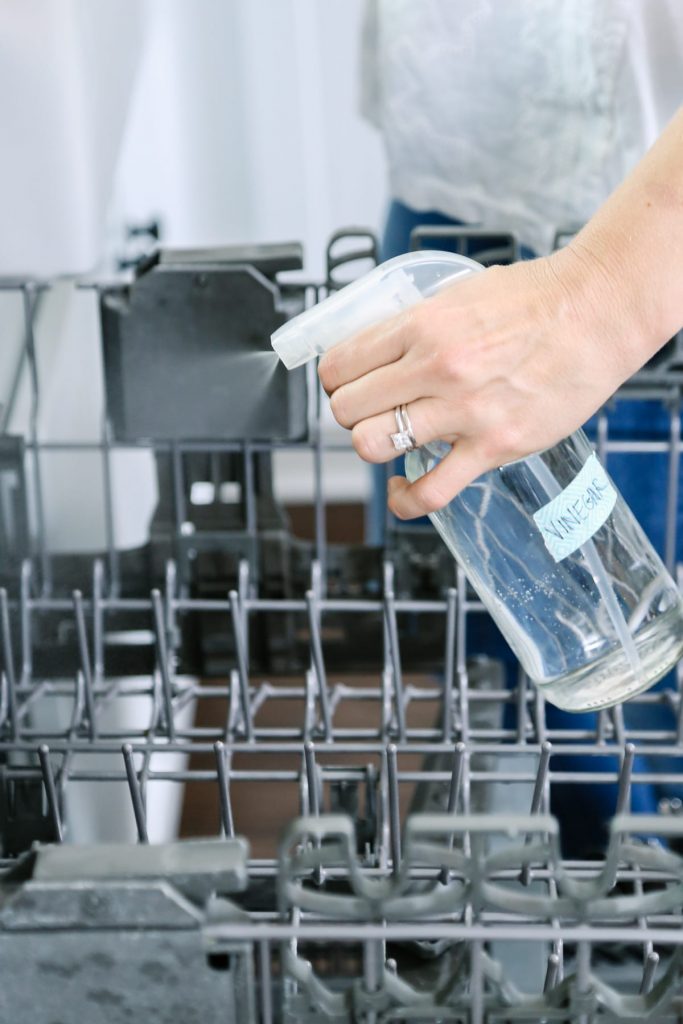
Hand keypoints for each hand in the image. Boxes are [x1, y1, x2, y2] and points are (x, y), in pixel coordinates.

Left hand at [318, 246, 642, 518]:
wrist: (598, 312)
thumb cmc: (536, 299)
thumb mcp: (460, 294)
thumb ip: (418, 325)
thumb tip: (381, 350)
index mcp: (422, 324)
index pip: (339, 364)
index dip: (335, 379)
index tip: (346, 384)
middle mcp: (436, 367)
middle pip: (346, 409)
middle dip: (350, 413)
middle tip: (371, 410)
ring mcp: (464, 411)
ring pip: (373, 445)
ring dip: (374, 446)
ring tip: (390, 440)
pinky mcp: (493, 446)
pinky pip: (430, 492)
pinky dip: (406, 499)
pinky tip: (402, 488)